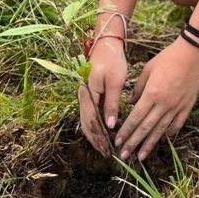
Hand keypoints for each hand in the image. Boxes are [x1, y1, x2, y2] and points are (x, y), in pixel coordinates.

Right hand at [78, 38, 127, 156]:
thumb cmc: (112, 61)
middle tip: (106, 153)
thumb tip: (110, 125)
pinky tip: (109, 129)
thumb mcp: (115, 81)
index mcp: (88, 94)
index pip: (92, 122)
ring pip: (88, 120)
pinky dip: (98, 124)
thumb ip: (112, 103)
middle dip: (96, 140)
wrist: (106, 44)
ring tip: (108, 145)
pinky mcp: (90, 94)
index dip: (99, 138)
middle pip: (87, 124)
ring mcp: (85, 95)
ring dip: (97, 134)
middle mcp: (83, 97)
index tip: (107, 150)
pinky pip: (92, 113)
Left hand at [115, 37, 198, 161]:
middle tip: (124, 156)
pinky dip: (168, 134)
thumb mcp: (147, 69)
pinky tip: (161, 140)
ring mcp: (176, 107)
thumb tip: (131, 102)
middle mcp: (163, 104)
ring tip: (141, 157)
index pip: (135, 118)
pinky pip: (176, 125)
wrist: (193, 54)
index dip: (126, 131)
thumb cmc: (168, 58)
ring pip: (160, 131)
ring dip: (149, 144)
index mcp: (151, 94)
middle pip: (145, 128)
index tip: (117, 141)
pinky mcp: (187, 107)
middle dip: (133, 143)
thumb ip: (138, 88)